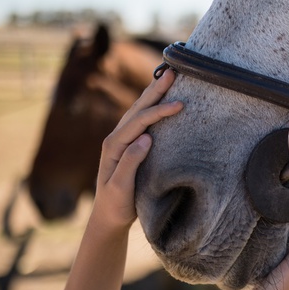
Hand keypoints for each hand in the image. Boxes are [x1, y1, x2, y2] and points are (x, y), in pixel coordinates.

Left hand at [93, 69, 182, 228]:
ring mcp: (121, 141)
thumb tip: (146, 138)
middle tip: (173, 72)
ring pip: (138, 110)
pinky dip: (152, 106)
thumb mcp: (122, 187)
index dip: (159, 111)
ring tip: (168, 78)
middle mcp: (115, 139)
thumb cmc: (116, 205)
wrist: (108, 217)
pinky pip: (141, 120)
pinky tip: (161, 100)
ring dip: (154, 94)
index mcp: (113, 146)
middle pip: (137, 108)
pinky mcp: (129, 145)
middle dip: (156, 90)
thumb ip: (130, 162)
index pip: (139, 121)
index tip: (180, 104)